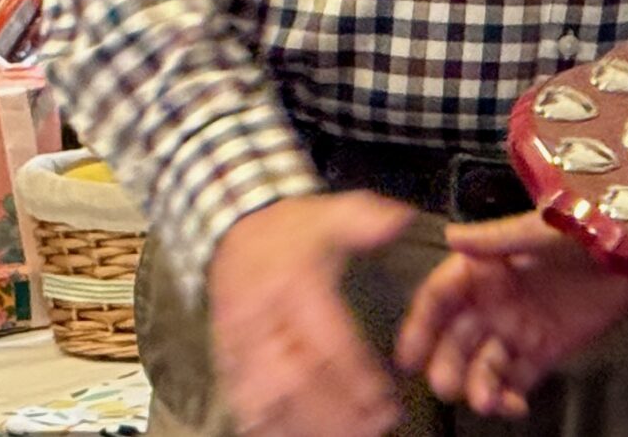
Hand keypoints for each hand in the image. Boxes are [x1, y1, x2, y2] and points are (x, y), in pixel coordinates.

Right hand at [207, 191, 415, 436]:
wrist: (233, 228)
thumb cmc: (291, 229)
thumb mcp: (331, 211)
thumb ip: (365, 219)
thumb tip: (400, 220)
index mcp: (292, 285)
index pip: (325, 340)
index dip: (354, 376)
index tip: (382, 399)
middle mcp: (262, 318)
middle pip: (294, 379)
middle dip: (334, 412)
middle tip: (373, 427)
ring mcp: (238, 343)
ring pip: (265, 399)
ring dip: (304, 426)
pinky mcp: (226, 358)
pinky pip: (241, 401)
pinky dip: (267, 426)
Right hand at [395, 211, 627, 416]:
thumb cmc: (589, 228)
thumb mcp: (542, 229)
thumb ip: (497, 238)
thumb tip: (451, 236)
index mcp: (487, 266)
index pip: (442, 297)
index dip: (421, 324)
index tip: (408, 356)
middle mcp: (495, 300)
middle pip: (456, 339)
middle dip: (447, 365)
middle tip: (447, 386)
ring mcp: (519, 327)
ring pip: (483, 365)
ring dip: (478, 386)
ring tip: (486, 402)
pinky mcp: (545, 350)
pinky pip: (517, 379)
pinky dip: (509, 397)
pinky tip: (513, 405)